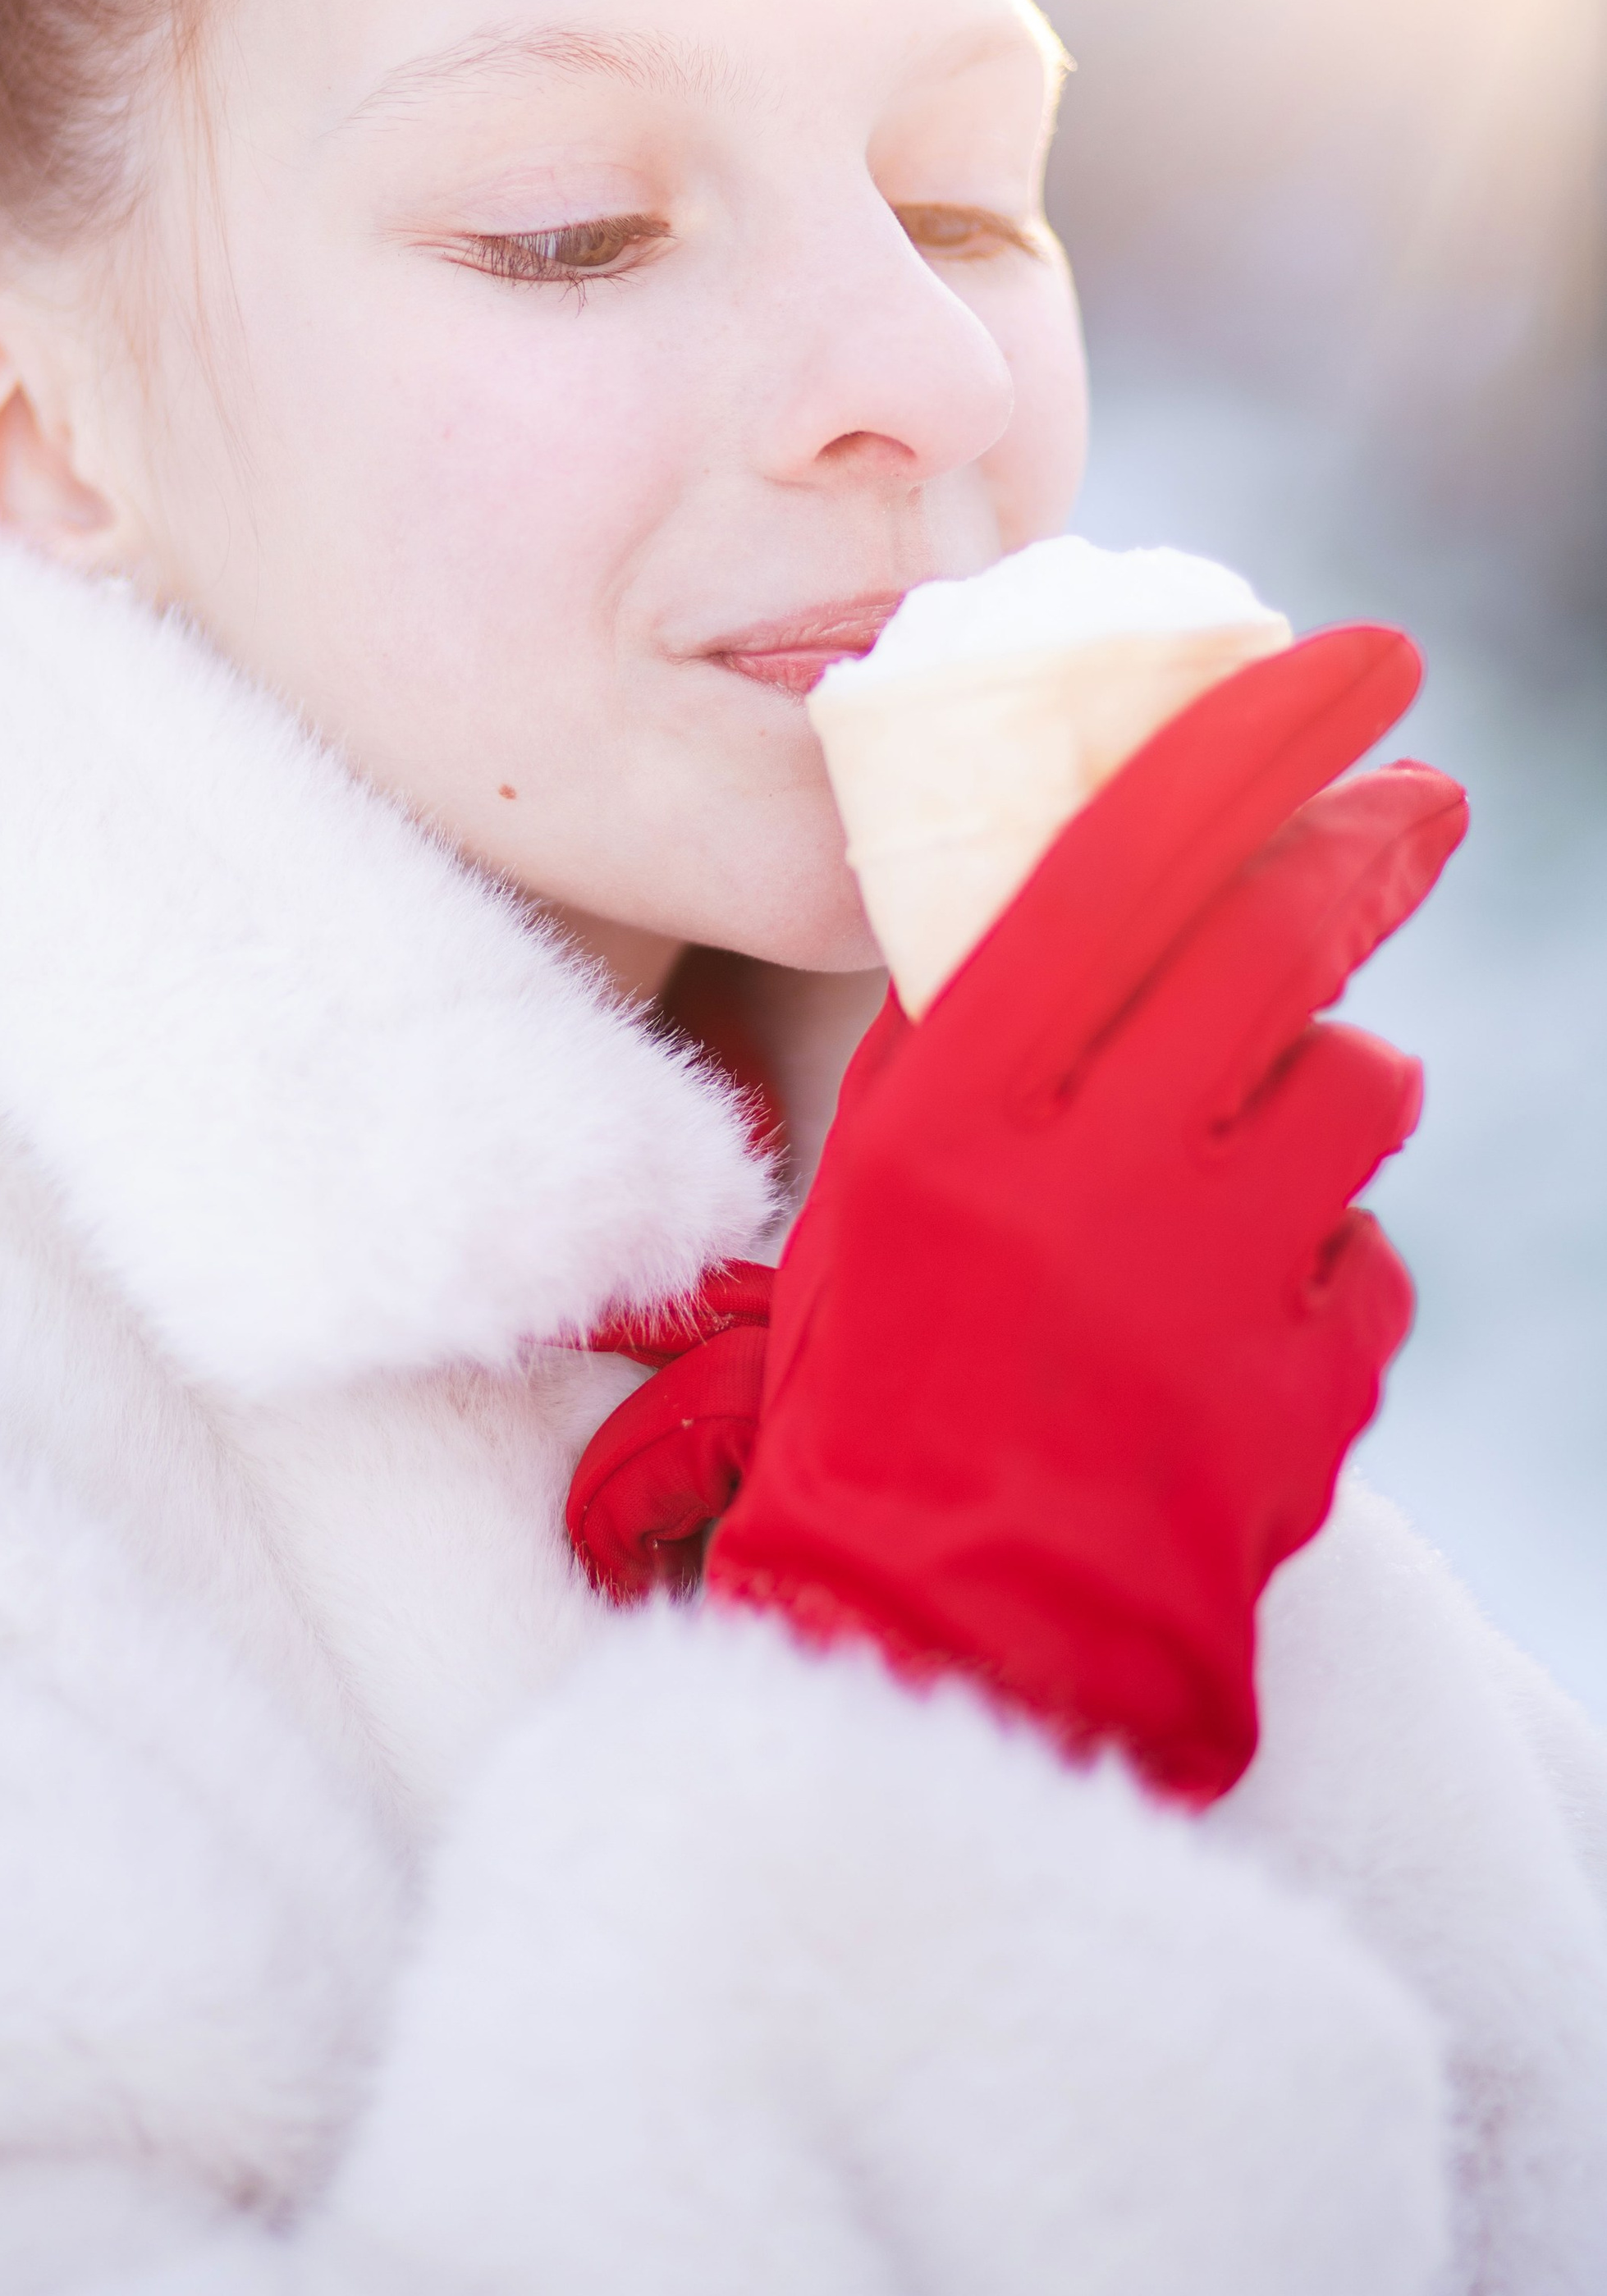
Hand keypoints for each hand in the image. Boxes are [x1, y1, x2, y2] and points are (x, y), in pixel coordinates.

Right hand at [578, 628, 1465, 1802]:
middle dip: (1370, 851)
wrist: (932, 1638)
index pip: (1131, 858)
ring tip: (1262, 1145)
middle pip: (1278, 946)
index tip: (1355, 657)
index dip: (1257, 738)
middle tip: (1418, 804)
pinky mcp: (1300, 1398)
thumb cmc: (877, 1388)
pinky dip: (1329, 1262)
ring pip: (1358, 1095)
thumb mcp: (883, 1175)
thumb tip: (1106, 886)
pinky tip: (1245, 1318)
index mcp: (958, 1106)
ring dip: (1335, 1088)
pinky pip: (1371, 1263)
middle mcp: (1088, 1176)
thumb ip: (982, 1037)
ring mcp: (1207, 1291)